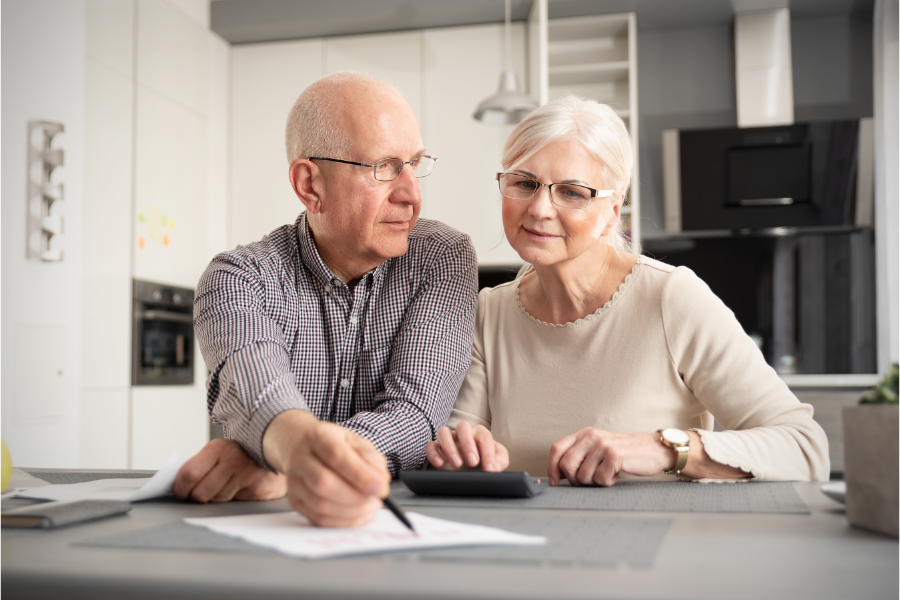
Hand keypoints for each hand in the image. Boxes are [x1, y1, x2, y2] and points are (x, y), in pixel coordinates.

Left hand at [174, 438, 286, 502]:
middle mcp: (233, 460)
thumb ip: (201, 465)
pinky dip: (234, 499)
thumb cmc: (243, 454)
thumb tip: (178, 485)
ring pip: (217, 500)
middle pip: (201, 493)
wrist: (278, 450)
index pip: (189, 474)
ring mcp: (247, 475)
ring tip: (226, 485)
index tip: (181, 493)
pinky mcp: (258, 489)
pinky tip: (241, 487)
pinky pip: (235, 502)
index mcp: (218, 448)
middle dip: (196, 498)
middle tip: (199, 495)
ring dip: (217, 498)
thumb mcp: (220, 452)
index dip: (181, 489)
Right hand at [263, 410, 390, 527]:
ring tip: (370, 506)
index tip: (381, 488)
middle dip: (356, 497)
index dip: (360, 475)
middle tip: (376, 499)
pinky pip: (318, 518)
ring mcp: (294, 481)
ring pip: (320, 505)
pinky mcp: (294, 500)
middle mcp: (301, 458)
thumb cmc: (332, 444)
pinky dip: (343, 521)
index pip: (337, 456)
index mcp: (318, 436)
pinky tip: (358, 514)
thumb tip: (381, 482)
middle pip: (324, 483)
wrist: (299, 445)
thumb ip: (371, 459)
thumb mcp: (355, 441)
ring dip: (352, 512)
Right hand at [424, 422, 508, 471]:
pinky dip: (433, 453)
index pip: (484, 437)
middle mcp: (463, 434)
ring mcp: (448, 440)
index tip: (489, 469)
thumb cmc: (483, 463)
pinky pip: (430, 445)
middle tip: (473, 463)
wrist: (468, 472)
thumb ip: (500, 461)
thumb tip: (496, 466)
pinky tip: (439, 464)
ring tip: (456, 464)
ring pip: (443, 432)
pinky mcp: (436, 449)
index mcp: (479, 434)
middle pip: (463, 427)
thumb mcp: (496, 462)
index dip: (488, 453)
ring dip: (449, 447)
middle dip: (468, 444)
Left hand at [547, 428, 672, 486]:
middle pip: (566, 466)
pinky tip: (616, 474)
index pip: (556, 449)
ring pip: (583, 476)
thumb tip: (558, 475)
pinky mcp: (614, 456)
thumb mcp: (598, 447)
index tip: (555, 482)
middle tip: (591, 479)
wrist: (653, 449)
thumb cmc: (624, 452)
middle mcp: (591, 436)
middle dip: (576, 480)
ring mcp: (602, 445)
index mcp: (584, 434)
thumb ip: (579, 455)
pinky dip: (607, 482)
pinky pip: (600, 479)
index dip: (551, 468)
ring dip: (594, 482)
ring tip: (607, 474)